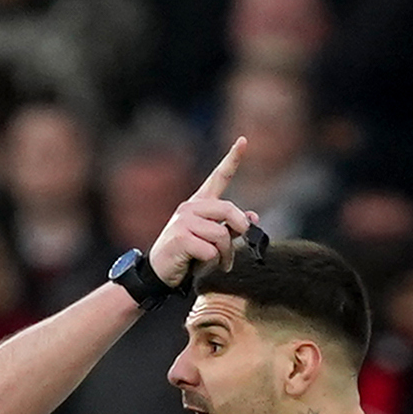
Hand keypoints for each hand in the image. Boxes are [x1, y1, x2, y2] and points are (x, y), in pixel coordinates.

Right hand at [148, 137, 251, 285]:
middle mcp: (190, 207)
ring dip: (225, 254)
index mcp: (200, 203)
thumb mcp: (212, 240)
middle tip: (237, 248)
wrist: (160, 273)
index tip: (244, 140)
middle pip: (229, 210)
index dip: (232, 159)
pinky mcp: (179, 237)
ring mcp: (183, 221)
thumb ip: (231, 227)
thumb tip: (253, 218)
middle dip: (239, 231)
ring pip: (221, 234)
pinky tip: (201, 265)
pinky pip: (210, 250)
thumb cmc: (188, 255)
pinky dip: (212, 262)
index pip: (219, 177)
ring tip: (220, 263)